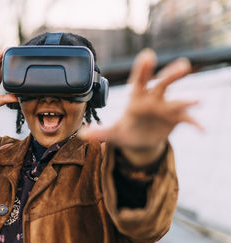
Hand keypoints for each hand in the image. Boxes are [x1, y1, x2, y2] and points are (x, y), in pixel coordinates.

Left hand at [79, 49, 202, 164]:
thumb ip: (100, 133)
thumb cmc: (126, 132)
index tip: (148, 55)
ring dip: (187, 100)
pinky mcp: (175, 119)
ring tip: (197, 100)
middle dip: (170, 75)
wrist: (140, 142)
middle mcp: (153, 100)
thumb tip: (82, 135)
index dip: (143, 69)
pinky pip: (187, 120)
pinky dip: (195, 123)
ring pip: (177, 100)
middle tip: (183, 65)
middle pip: (161, 85)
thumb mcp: (113, 134)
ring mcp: (166, 109)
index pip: (139, 81)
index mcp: (136, 99)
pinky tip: (203, 129)